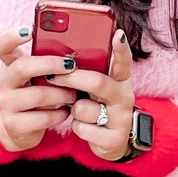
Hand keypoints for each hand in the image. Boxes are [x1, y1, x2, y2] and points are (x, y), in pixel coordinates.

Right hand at [0, 24, 76, 151]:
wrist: (24, 129)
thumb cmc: (40, 94)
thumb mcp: (42, 76)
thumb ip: (52, 61)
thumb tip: (82, 46)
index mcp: (11, 65)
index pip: (1, 45)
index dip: (12, 36)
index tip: (30, 30)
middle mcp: (6, 82)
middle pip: (21, 67)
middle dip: (50, 64)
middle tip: (71, 65)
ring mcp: (7, 104)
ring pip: (37, 95)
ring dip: (61, 93)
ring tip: (74, 94)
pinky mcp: (14, 125)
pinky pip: (42, 117)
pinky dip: (59, 114)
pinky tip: (66, 112)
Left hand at [54, 29, 134, 160]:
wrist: (112, 142)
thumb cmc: (99, 107)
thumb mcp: (98, 89)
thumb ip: (89, 73)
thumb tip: (62, 56)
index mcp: (120, 81)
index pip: (123, 62)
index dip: (121, 49)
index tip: (117, 34)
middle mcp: (124, 97)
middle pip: (97, 82)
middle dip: (72, 79)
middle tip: (53, 76)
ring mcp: (120, 119)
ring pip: (84, 108)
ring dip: (74, 109)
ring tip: (78, 110)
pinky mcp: (112, 139)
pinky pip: (82, 128)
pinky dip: (77, 127)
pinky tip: (85, 127)